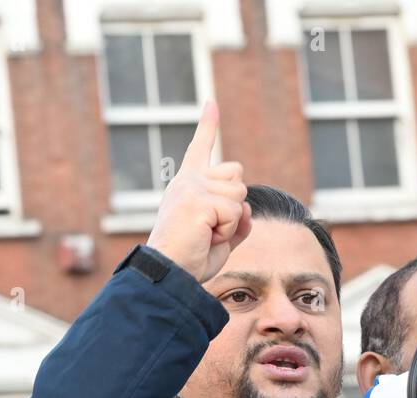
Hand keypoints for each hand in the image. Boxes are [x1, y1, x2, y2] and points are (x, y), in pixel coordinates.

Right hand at [145, 100, 250, 283]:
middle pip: (237, 176)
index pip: (201, 149)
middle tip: (209, 229)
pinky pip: (235, 213)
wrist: (168, 275)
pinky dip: (227, 232)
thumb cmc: (190, 261)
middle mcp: (188, 181)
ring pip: (240, 195)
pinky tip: (205, 237)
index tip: (211, 104)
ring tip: (206, 235)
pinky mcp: (198, 200)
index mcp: (188, 186)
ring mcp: (191, 188)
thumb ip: (237, 220)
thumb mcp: (220, 238)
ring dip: (231, 222)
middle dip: (235, 205)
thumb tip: (248, 208)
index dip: (208, 126)